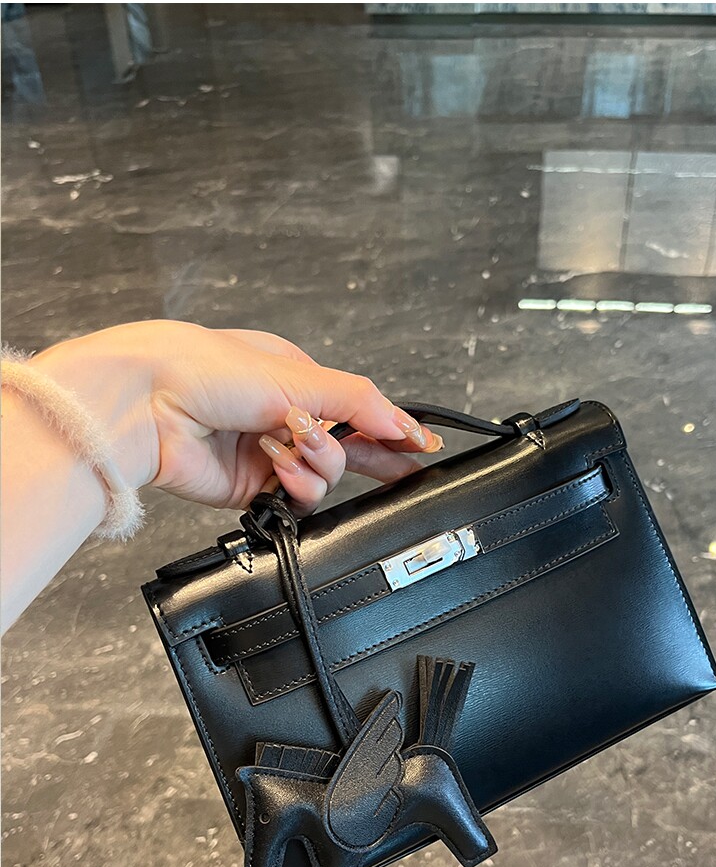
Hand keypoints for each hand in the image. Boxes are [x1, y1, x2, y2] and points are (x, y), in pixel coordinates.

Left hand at [33, 320, 441, 511]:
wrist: (143, 406)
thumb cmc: (201, 369)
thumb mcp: (292, 375)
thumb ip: (356, 401)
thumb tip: (403, 422)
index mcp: (293, 377)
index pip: (356, 406)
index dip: (388, 426)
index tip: (420, 444)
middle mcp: (282, 416)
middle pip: (347, 446)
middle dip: (372, 455)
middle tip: (406, 469)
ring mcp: (268, 454)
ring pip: (325, 474)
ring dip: (317, 464)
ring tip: (292, 447)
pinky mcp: (252, 489)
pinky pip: (296, 497)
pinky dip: (295, 484)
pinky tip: (278, 468)